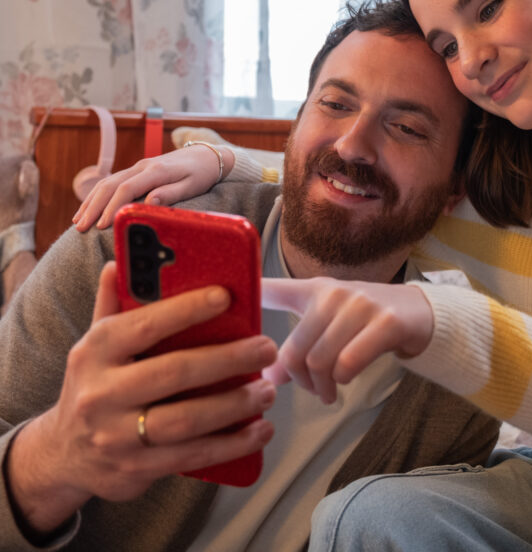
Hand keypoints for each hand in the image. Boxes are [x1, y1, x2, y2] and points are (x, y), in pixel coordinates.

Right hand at [6, 262, 275, 533]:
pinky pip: (191, 456)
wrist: (63, 453)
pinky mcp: (136, 469)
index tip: (226, 296)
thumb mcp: (95, 343)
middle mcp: (103, 392)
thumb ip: (112, 303)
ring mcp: (118, 435)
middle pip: (174, 372)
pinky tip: (261, 430)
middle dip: (227, 359)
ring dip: (235, 405)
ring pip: (186, 420)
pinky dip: (231, 444)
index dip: (186, 309)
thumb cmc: (95, 383)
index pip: (144, 324)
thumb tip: (119, 261)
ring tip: (268, 390)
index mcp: (96, 351)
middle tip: (267, 347)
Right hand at [72, 145, 234, 231]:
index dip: (112, 207)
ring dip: (91, 201)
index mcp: (157, 171)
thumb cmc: (202, 173)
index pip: (127, 189)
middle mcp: (143, 166)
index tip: (101, 226)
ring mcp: (138, 166)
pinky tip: (88, 209)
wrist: (207, 155)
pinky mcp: (137, 170)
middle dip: (93, 207)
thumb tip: (149, 202)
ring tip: (77, 222)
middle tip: (80, 228)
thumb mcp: (192, 185)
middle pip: (110, 185)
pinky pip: (112, 182)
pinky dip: (97, 195)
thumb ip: (171, 193)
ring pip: (107, 182)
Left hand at [262, 277, 432, 404]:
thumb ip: (297, 344)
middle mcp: (332, 293)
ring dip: (322, 387)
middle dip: (300, 381)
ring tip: (328, 392)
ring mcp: (360, 305)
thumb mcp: (328, 322)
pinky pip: (349, 362)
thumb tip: (266, 379)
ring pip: (321, 360)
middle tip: (312, 391)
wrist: (418, 312)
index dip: (245, 297)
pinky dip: (344, 379)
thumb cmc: (363, 320)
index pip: (270, 288)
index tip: (215, 308)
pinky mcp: (385, 322)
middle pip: (294, 350)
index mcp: (312, 290)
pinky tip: (346, 379)